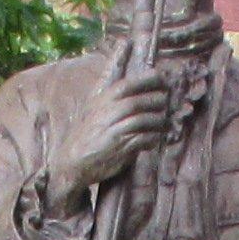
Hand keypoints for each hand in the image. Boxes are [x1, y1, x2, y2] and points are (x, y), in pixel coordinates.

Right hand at [45, 63, 179, 210]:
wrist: (72, 162)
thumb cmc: (85, 135)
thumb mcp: (93, 109)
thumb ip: (111, 98)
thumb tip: (134, 84)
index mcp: (101, 101)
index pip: (126, 85)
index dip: (146, 79)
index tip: (162, 77)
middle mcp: (107, 113)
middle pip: (137, 101)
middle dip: (156, 99)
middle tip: (167, 100)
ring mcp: (113, 131)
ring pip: (142, 120)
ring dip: (157, 120)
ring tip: (164, 121)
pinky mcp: (119, 148)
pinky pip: (143, 139)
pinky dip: (153, 137)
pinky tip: (155, 138)